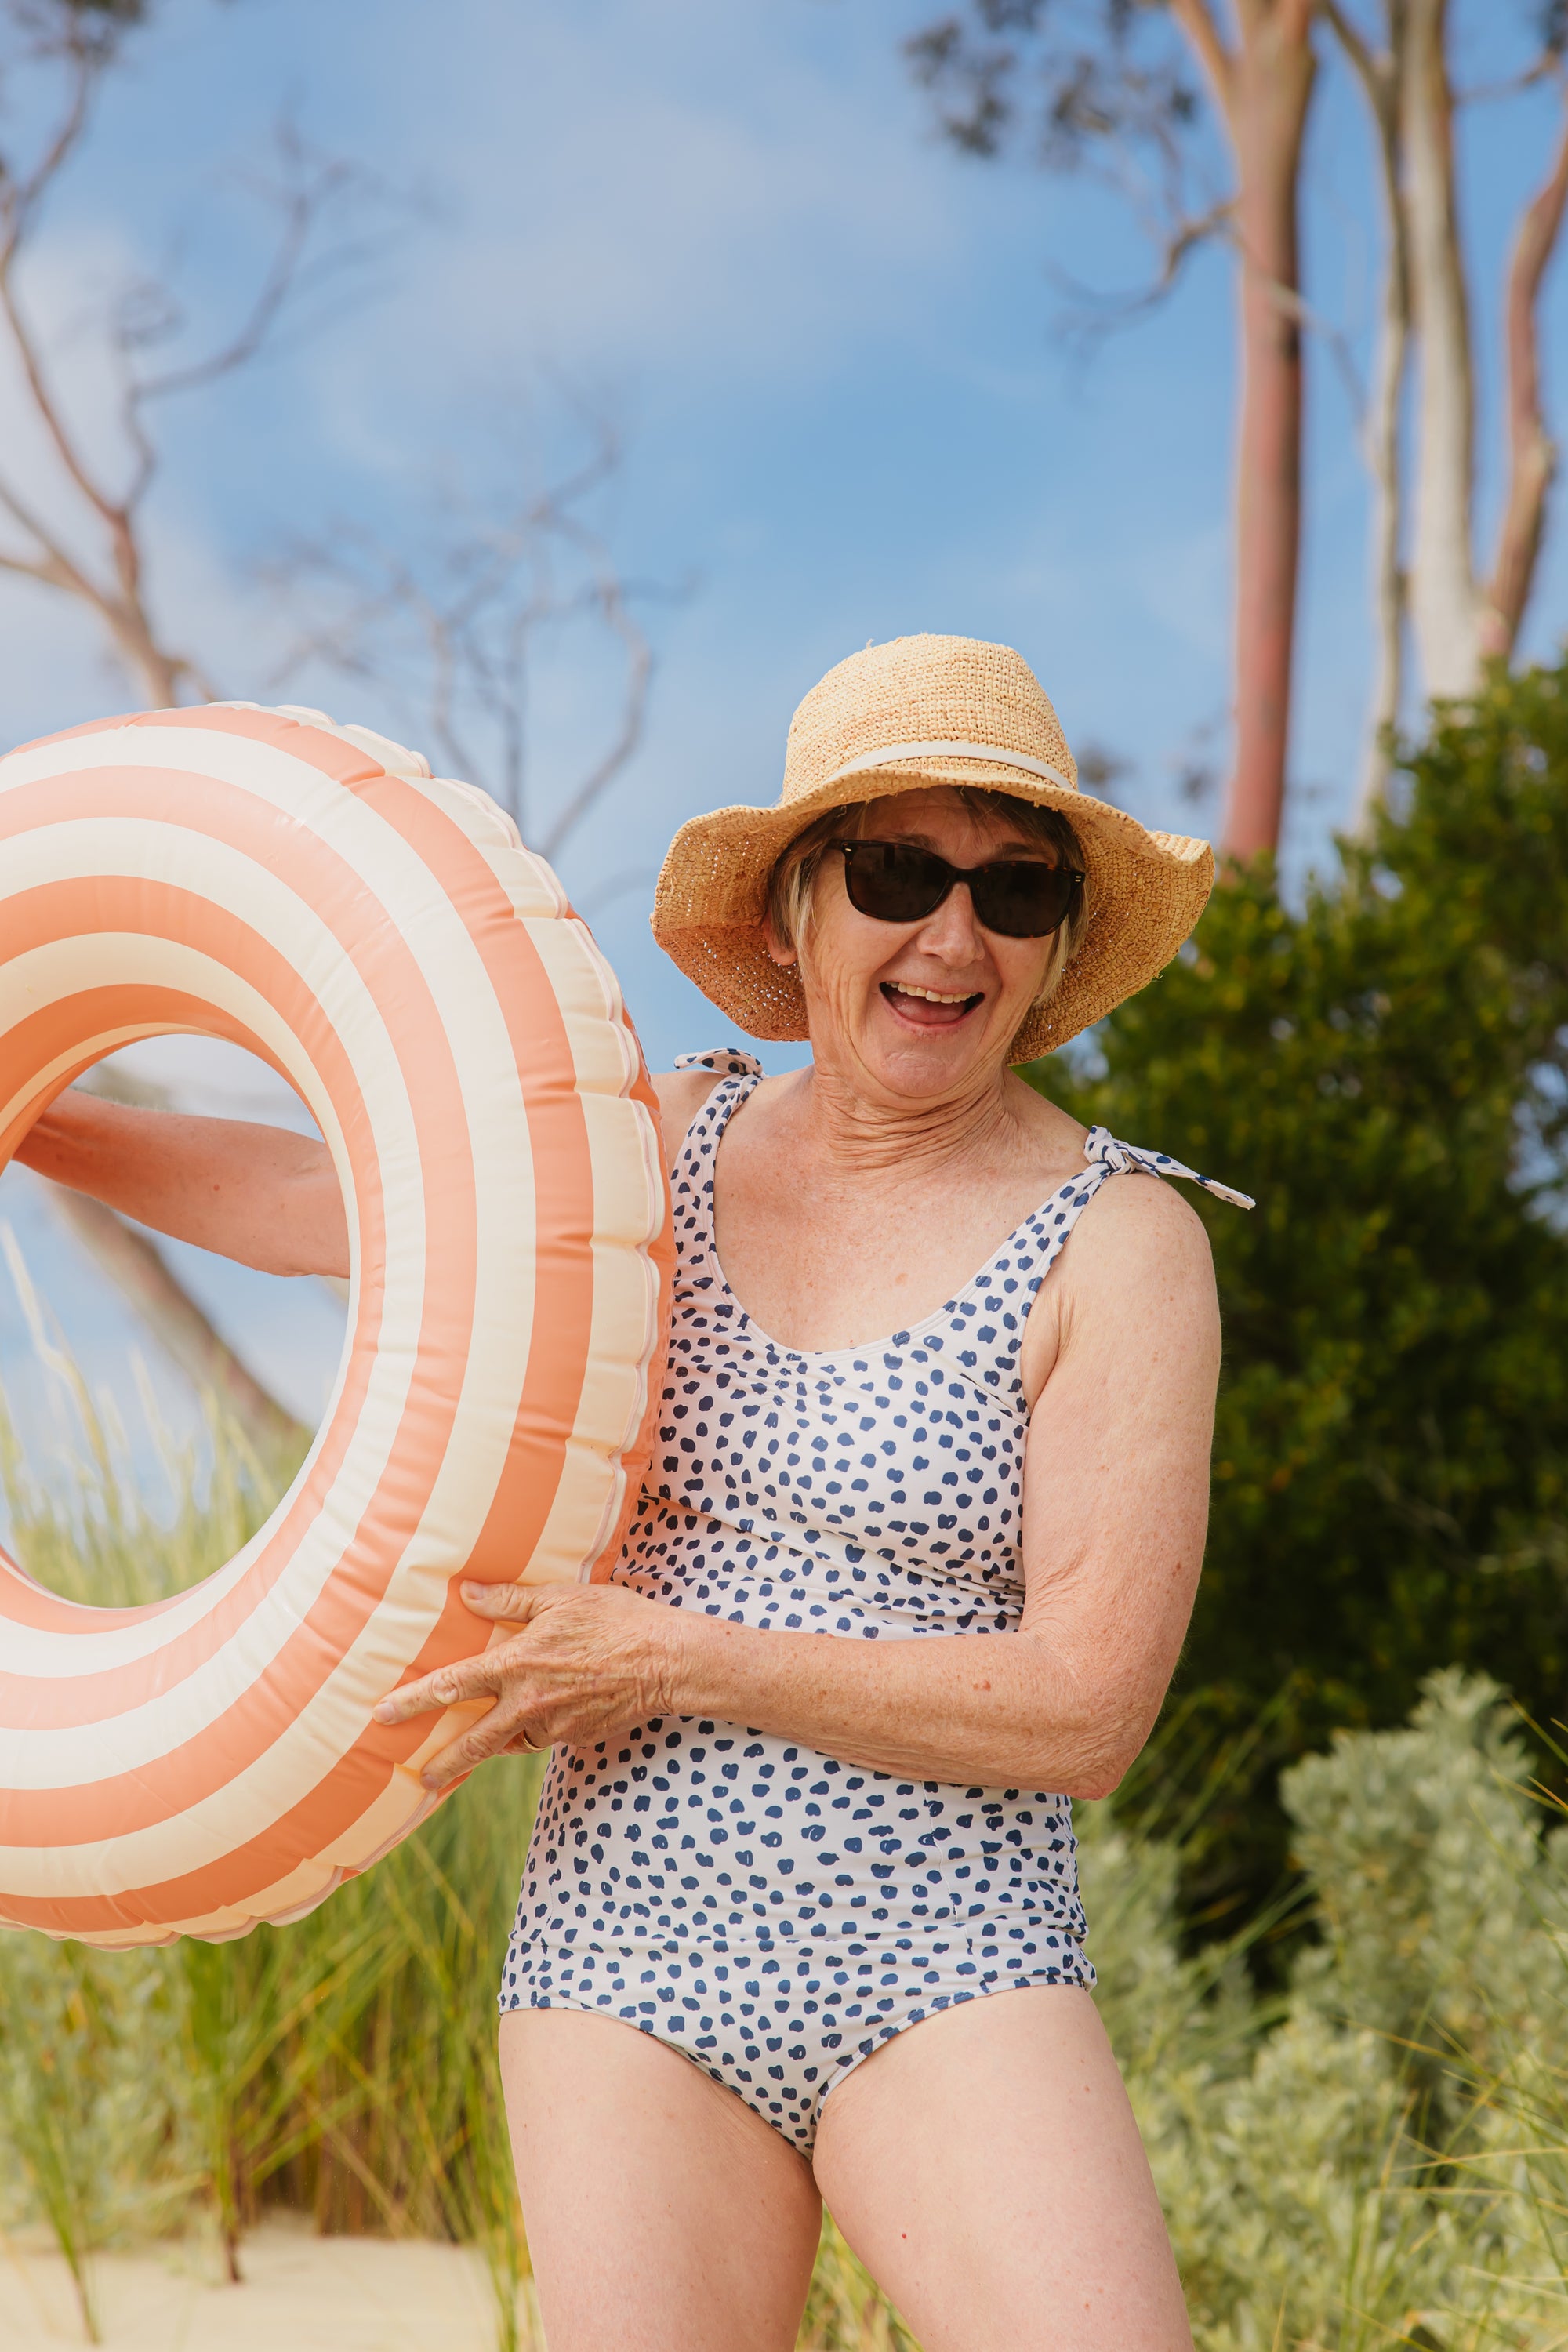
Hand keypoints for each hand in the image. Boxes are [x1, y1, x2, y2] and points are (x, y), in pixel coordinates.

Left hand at [372, 1580, 680, 1792]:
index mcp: (517, 1664)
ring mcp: (553, 1726)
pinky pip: (543, 1737)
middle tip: (418, 1776)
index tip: (381, 1715)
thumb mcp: (561, 1598)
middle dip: (442, 1761)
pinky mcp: (577, 1737)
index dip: (412, 1701)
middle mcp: (528, 1703)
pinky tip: (537, 1717)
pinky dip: (532, 1731)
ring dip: (492, 1743)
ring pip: (511, 1740)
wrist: (667, 1660)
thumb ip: (511, 1599)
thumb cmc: (615, 1619)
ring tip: (475, 1744)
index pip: (451, 1686)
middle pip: (474, 1741)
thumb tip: (469, 1594)